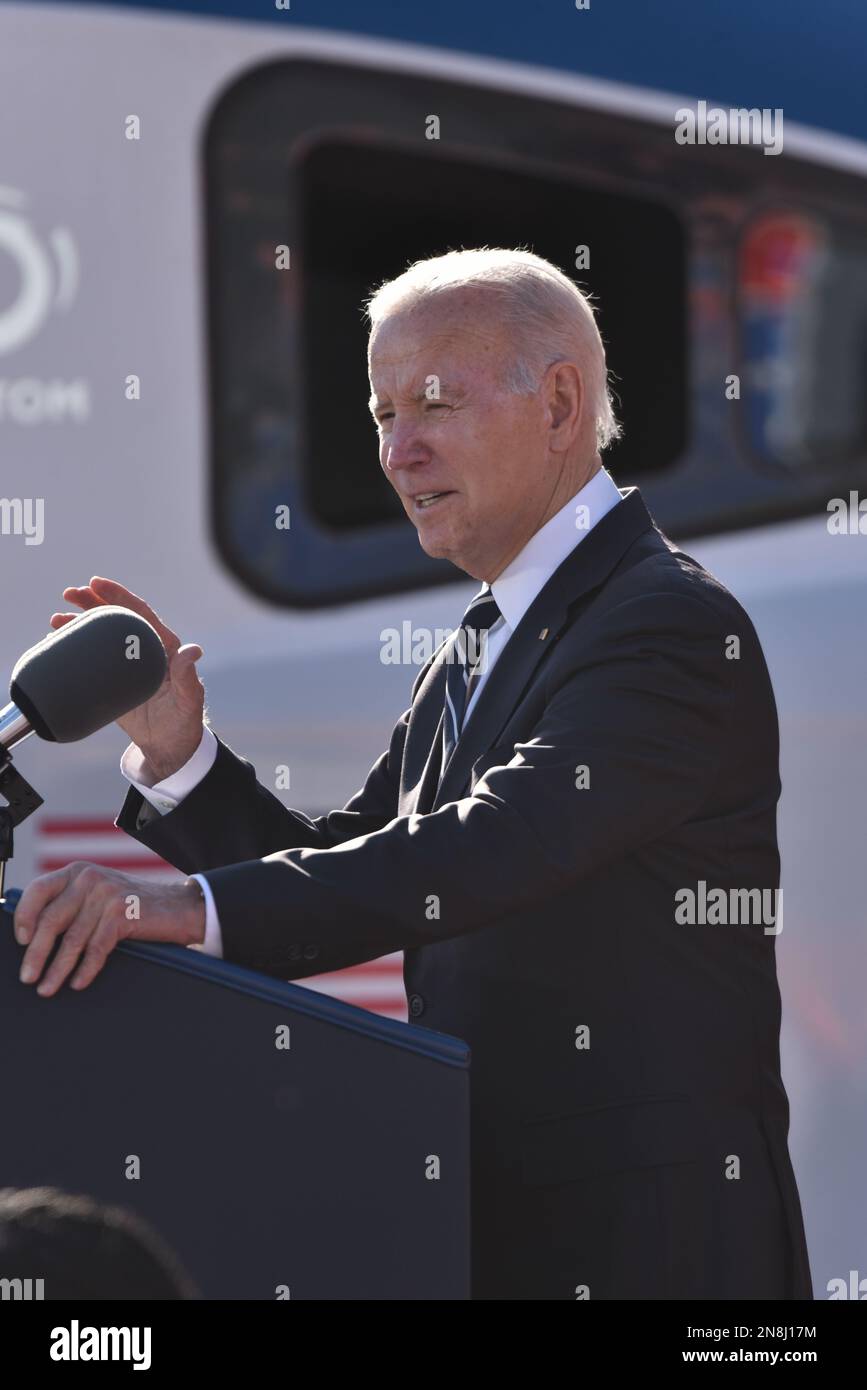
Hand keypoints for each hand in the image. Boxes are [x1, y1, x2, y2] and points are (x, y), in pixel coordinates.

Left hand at [13, 863, 205, 996]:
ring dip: (57, 969)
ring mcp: (106, 895)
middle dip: (36, 954)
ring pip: (72, 939)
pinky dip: (85, 969)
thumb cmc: (134, 906)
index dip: (24, 917)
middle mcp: (89, 878)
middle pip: (51, 920)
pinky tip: (78, 982)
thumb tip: (34, 935)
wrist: (179, 907)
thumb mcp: (98, 895)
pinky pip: (96, 948)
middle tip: (27, 977)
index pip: (38, 891)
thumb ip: (71, 903)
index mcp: (77, 872)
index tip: (20, 942)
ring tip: (47, 987)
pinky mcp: (123, 913)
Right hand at [49, 576, 204, 778]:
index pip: (140, 612)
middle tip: (70, 593)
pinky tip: (58, 640)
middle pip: (118, 617)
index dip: (119, 595)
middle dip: (94, 602)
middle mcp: (144, 649)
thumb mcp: (189, 698)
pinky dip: (77, 646)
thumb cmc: (184, 721)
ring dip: (81, 622)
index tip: (96, 583)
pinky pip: (94, 655)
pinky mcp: (114, 678)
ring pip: (103, 634)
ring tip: (56, 617)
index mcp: (164, 647)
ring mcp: (127, 663)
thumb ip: (187, 675)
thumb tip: (193, 650)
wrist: (169, 745)